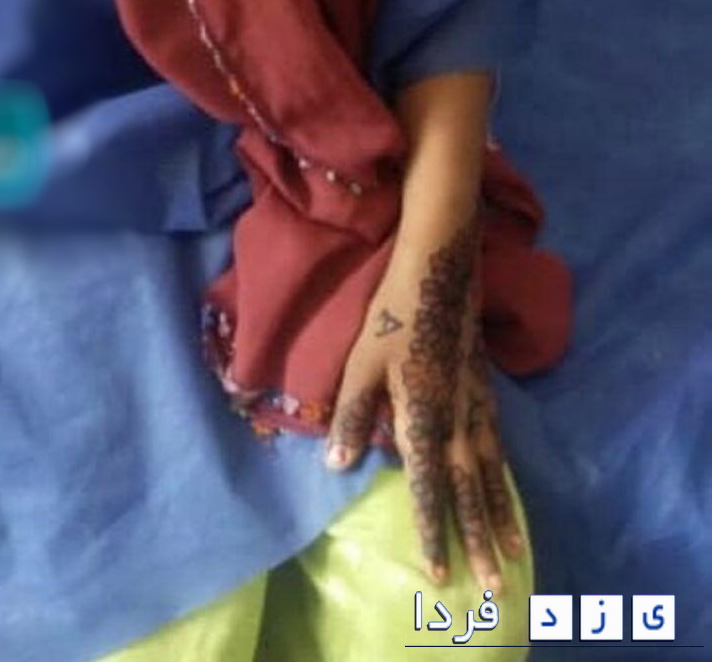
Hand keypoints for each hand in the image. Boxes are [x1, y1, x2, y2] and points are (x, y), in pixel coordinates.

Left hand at [323, 219, 525, 593]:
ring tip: (513, 552)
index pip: (427, 485)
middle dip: (479, 538)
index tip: (438, 571)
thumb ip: (353, 415)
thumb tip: (339, 466)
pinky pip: (499, 445)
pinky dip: (505, 476)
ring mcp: (478, 402)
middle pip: (471, 489)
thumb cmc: (391, 312)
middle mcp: (458, 418)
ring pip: (493, 471)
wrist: (440, 267)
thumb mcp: (361, 363)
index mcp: (424, 415)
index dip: (432, 528)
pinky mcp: (486, 386)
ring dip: (501, 514)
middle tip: (496, 585)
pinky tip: (506, 486)